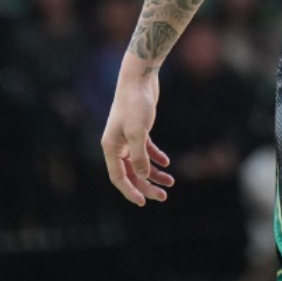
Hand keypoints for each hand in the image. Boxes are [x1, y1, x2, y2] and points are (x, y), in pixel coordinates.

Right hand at [101, 68, 174, 206]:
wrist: (139, 77)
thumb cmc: (135, 103)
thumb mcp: (138, 131)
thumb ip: (139, 156)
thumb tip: (143, 176)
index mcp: (111, 147)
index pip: (118, 178)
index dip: (130, 191)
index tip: (144, 202)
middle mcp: (117, 144)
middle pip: (131, 173)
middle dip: (147, 186)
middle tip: (164, 196)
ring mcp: (127, 137)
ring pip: (139, 163)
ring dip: (154, 174)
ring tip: (170, 182)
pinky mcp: (139, 129)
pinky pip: (146, 150)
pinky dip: (156, 157)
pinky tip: (167, 163)